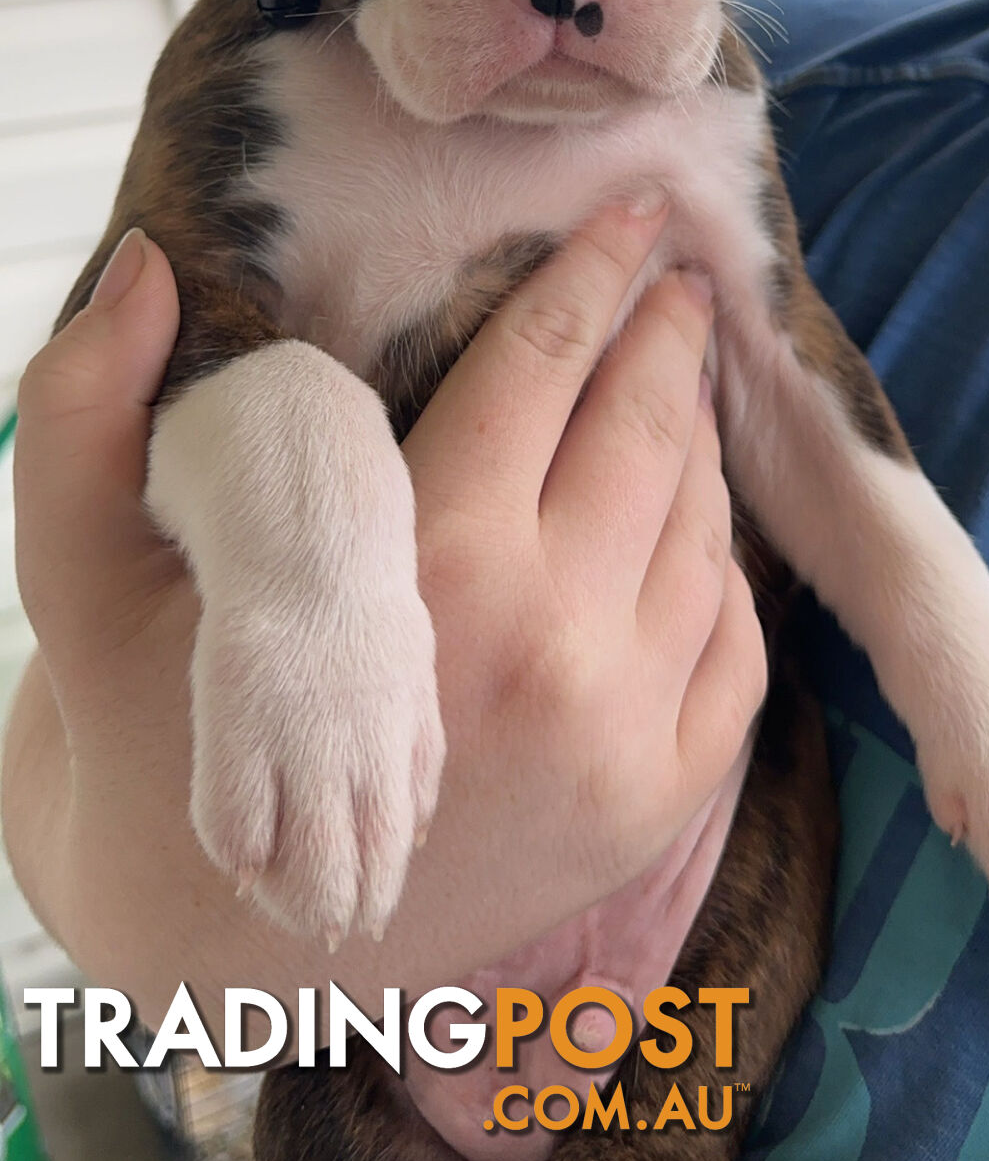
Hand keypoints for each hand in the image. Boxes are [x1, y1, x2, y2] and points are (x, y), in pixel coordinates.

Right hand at [3, 200, 764, 1035]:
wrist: (221, 951)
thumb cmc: (156, 736)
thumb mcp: (80, 572)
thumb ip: (83, 409)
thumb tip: (146, 265)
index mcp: (423, 572)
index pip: (539, 368)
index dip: (589, 272)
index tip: (633, 210)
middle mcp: (549, 649)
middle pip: (646, 436)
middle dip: (669, 336)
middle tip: (681, 276)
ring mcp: (620, 739)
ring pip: (705, 533)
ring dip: (700, 437)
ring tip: (682, 373)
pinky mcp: (655, 806)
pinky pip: (736, 645)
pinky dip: (726, 564)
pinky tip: (696, 516)